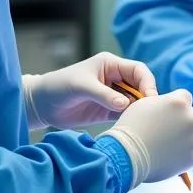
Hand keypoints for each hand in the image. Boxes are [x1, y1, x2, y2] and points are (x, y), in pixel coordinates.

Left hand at [22, 52, 157, 130]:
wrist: (42, 105)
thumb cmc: (60, 86)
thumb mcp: (81, 86)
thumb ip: (103, 95)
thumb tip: (126, 104)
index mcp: (111, 65)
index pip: (138, 70)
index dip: (147, 82)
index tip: (150, 97)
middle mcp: (115, 79)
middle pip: (140, 86)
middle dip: (146, 97)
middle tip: (149, 113)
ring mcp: (112, 96)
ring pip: (135, 102)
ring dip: (139, 110)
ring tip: (140, 121)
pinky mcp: (107, 111)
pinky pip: (125, 115)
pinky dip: (130, 120)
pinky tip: (130, 127)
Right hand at [105, 90, 192, 187]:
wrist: (127, 156)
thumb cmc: (133, 127)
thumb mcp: (146, 103)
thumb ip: (165, 101)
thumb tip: (172, 107)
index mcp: (180, 102)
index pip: (185, 97)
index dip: (174, 104)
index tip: (165, 113)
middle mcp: (192, 119)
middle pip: (190, 116)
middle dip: (180, 121)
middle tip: (163, 131)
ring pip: (192, 135)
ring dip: (183, 137)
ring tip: (162, 144)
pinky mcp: (192, 158)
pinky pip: (189, 152)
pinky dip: (181, 154)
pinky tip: (165, 154)